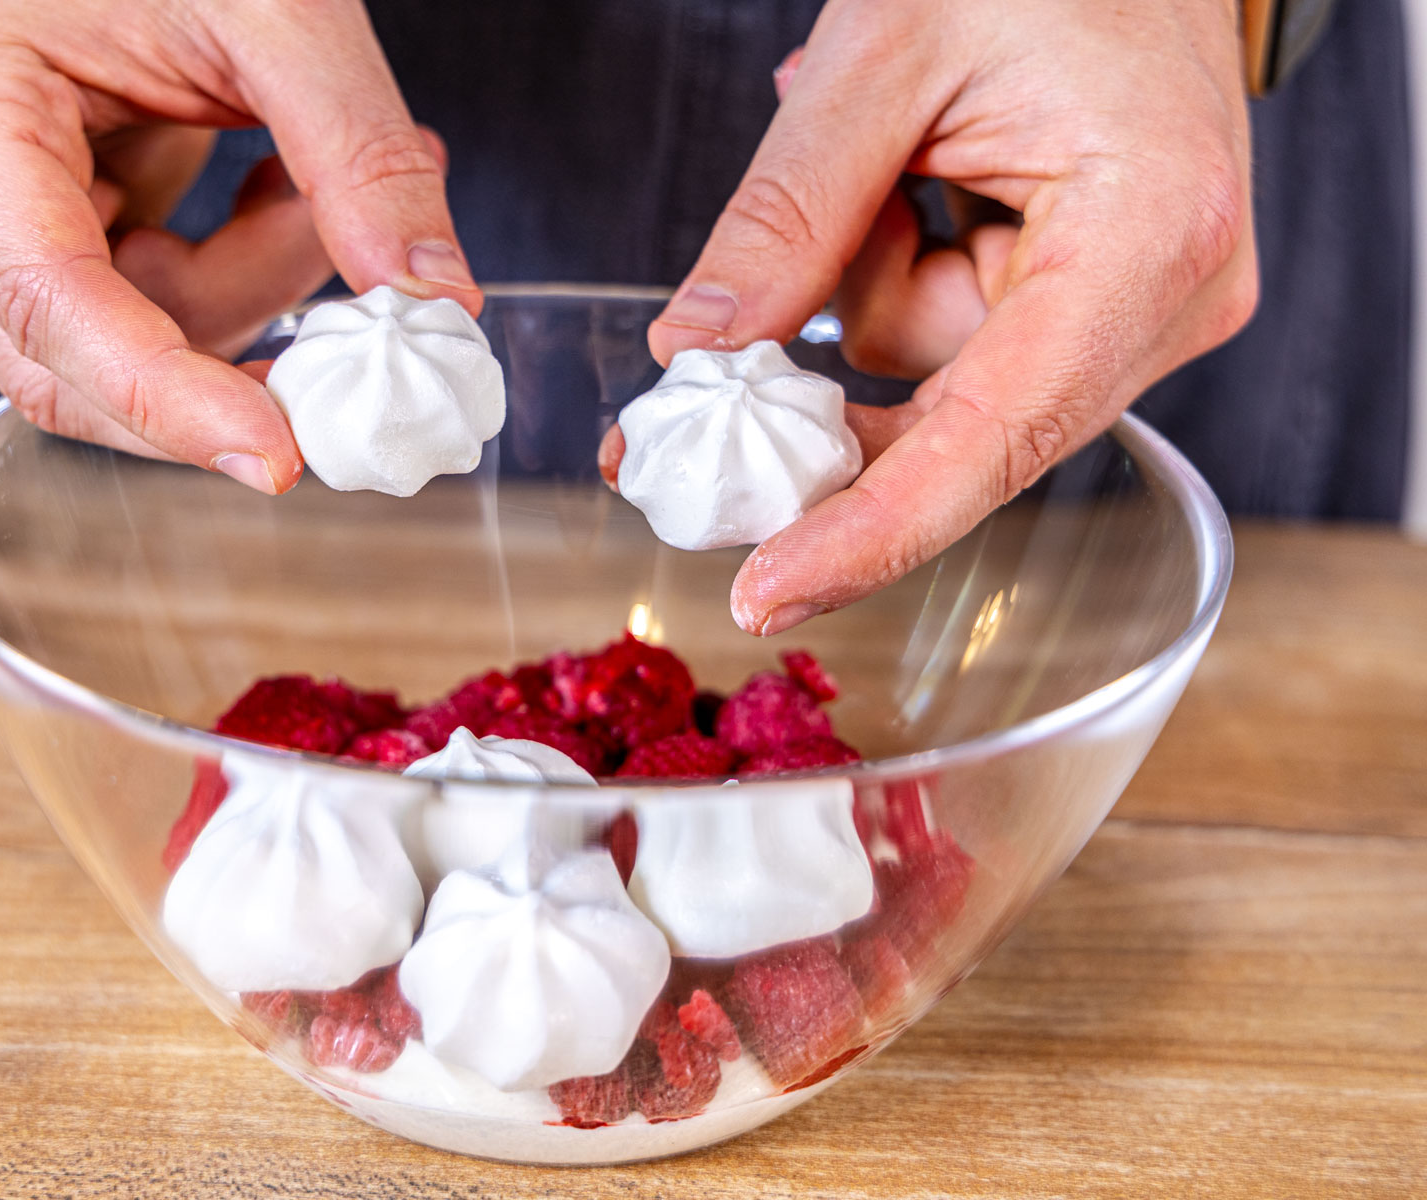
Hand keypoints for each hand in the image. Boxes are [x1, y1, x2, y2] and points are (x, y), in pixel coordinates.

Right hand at [0, 0, 478, 492]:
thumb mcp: (281, 9)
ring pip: (121, 354)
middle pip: (73, 363)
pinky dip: (229, 275)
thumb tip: (431, 296)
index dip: (165, 397)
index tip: (279, 455)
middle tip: (358, 325)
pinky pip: (141, 316)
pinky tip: (267, 193)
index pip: (49, 302)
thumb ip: (358, 153)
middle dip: (229, 351)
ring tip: (312, 189)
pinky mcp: (32, 238)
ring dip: (247, 291)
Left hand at [643, 0, 1256, 633]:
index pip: (997, 437)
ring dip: (870, 294)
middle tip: (692, 415)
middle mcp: (1170, 299)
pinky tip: (909, 198)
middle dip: (829, 411)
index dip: (871, 529)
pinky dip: (898, 288)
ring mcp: (1142, 311)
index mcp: (1151, 235)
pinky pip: (958, 352)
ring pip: (941, 388)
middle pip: (961, 430)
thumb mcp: (886, 53)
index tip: (764, 586)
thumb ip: (788, 215)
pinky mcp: (1100, 306)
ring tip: (889, 171)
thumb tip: (699, 352)